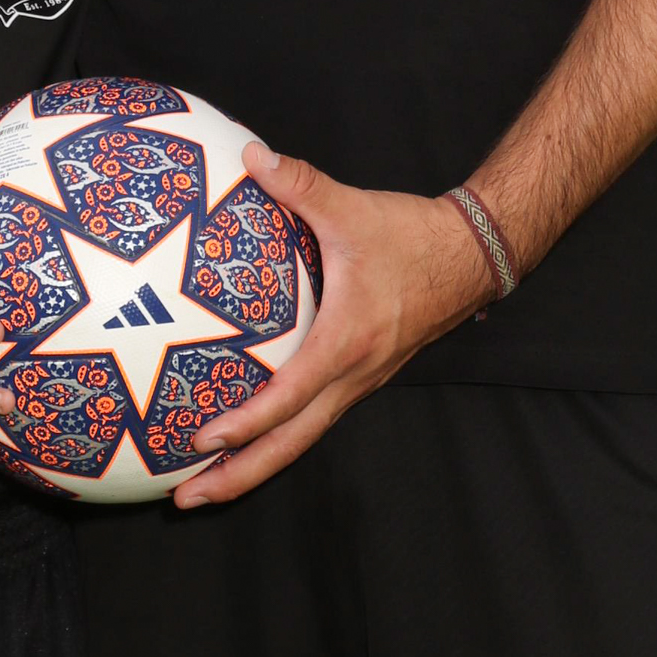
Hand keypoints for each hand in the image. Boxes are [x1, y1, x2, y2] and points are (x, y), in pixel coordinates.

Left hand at [176, 144, 495, 506]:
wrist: (471, 256)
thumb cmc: (412, 236)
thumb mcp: (353, 208)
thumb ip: (300, 185)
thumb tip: (253, 156)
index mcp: (347, 341)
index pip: (289, 397)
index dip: (246, 424)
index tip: (201, 442)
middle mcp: (353, 375)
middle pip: (291, 444)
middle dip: (237, 478)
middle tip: (185, 500)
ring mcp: (359, 382)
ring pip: (302, 439)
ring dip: (254, 467)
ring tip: (205, 489)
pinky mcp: (361, 377)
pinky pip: (313, 420)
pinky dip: (278, 439)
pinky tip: (248, 439)